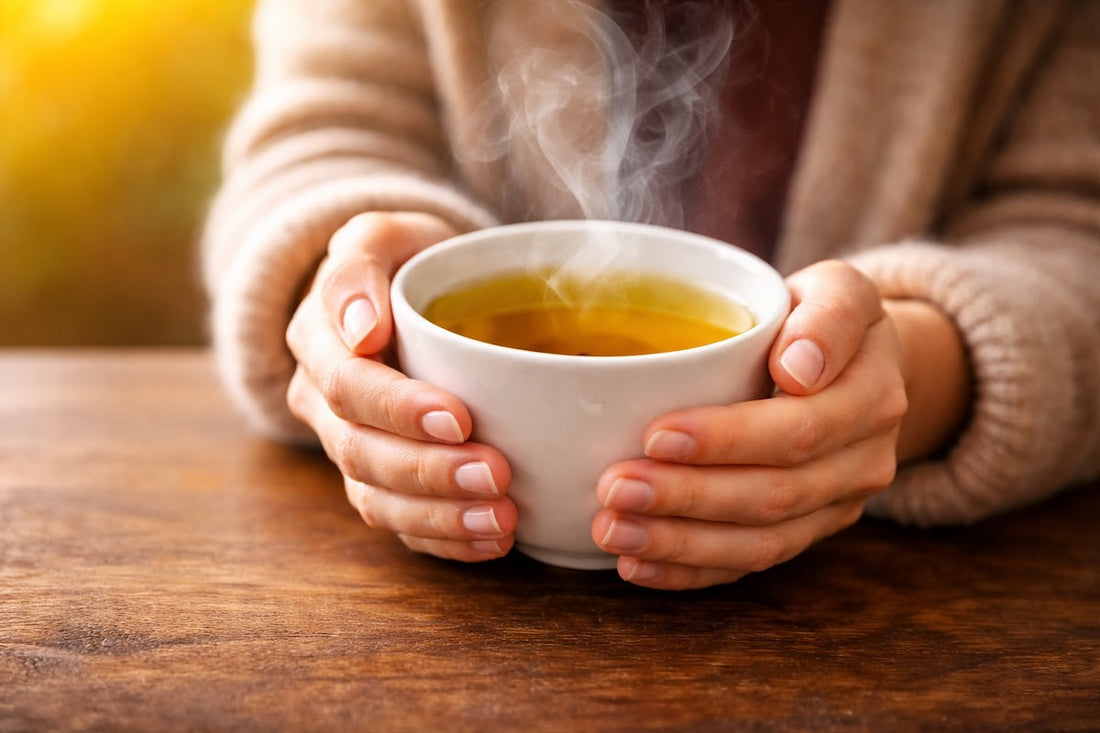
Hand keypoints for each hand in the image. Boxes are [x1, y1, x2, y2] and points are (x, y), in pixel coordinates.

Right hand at [286, 212, 515, 561]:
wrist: (414, 293)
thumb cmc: (407, 260)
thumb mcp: (382, 234)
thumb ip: (358, 266)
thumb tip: (359, 331)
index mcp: (319, 342)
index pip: (348, 387)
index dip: (399, 409)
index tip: (459, 417)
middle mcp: (324, 403)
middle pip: (362, 453)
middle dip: (429, 471)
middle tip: (496, 475)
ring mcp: (350, 447)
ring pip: (377, 498)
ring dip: (440, 516)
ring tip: (502, 518)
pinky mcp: (381, 481)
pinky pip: (400, 525)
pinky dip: (445, 540)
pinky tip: (493, 540)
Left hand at [591, 259, 926, 589]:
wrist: (855, 366)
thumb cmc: (823, 318)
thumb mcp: (839, 291)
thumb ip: (829, 315)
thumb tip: (799, 367)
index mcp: (872, 397)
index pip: (798, 430)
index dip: (726, 440)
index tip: (655, 434)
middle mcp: (864, 462)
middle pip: (773, 494)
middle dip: (688, 497)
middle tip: (614, 487)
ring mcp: (836, 507)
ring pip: (760, 542)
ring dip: (680, 542)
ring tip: (612, 529)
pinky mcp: (806, 533)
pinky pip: (750, 565)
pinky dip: (690, 571)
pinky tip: (636, 565)